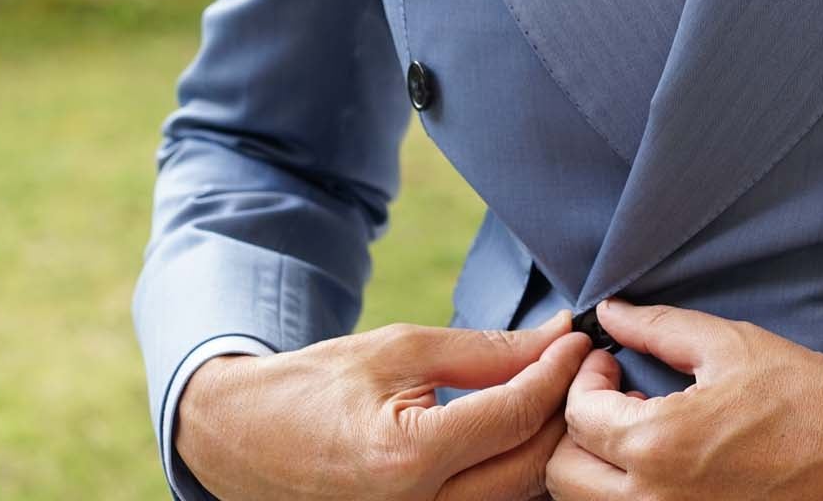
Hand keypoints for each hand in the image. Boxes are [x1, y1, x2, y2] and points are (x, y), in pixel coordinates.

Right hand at [176, 308, 592, 500]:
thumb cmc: (315, 387)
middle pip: (532, 463)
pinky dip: (515, 467)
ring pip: (518, 492)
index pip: (517, 413)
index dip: (559, 370)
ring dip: (546, 440)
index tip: (581, 338)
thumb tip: (557, 336)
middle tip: (582, 364)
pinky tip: (523, 428)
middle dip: (565, 408)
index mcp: (407, 459)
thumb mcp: (400, 349)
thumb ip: (487, 350)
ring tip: (556, 390)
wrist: (241, 439)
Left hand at [547, 297, 822, 500]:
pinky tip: (662, 461)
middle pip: (565, 473)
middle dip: (578, 428)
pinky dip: (627, 492)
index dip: (587, 379)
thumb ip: (657, 328)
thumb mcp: (729, 344)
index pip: (578, 416)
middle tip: (615, 397)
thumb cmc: (807, 399)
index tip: (611, 363)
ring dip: (596, 465)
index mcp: (661, 442)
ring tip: (637, 429)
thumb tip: (611, 314)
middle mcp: (656, 498)